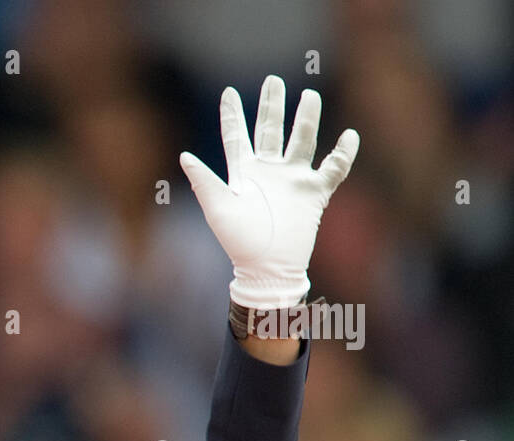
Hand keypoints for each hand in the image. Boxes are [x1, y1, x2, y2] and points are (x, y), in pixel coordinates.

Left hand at [180, 75, 358, 309]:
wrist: (266, 266)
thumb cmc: (238, 241)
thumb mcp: (217, 208)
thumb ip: (204, 181)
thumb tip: (184, 156)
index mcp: (243, 173)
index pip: (236, 136)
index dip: (232, 115)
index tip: (229, 92)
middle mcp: (268, 172)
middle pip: (270, 130)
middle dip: (271, 106)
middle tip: (272, 80)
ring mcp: (292, 180)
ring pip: (301, 140)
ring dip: (305, 119)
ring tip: (309, 95)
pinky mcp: (314, 193)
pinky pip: (333, 169)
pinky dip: (343, 154)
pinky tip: (350, 136)